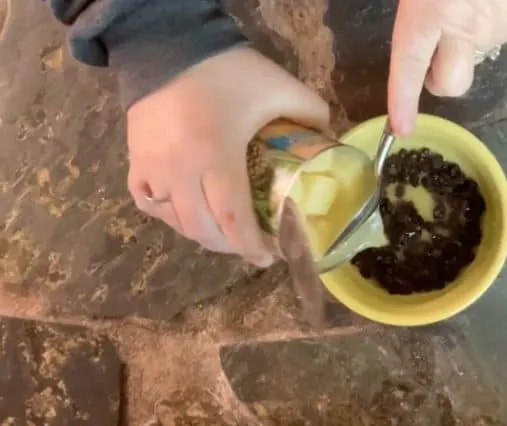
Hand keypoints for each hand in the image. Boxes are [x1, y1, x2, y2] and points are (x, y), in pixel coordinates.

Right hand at [126, 47, 329, 265]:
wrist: (169, 45)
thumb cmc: (226, 71)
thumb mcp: (278, 86)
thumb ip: (312, 115)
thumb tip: (330, 143)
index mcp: (216, 156)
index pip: (232, 220)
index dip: (251, 246)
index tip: (268, 257)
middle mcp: (180, 171)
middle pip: (203, 230)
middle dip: (230, 246)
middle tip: (251, 244)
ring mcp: (152, 169)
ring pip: (175, 222)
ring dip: (203, 234)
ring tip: (225, 232)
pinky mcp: (134, 161)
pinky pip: (147, 203)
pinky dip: (169, 215)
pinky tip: (187, 211)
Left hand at [388, 0, 506, 134]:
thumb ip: (422, 12)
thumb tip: (423, 28)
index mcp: (426, 12)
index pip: (409, 67)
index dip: (403, 100)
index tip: (401, 128)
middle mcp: (464, 27)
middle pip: (452, 84)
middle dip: (441, 81)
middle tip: (434, 54)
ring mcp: (497, 25)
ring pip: (479, 51)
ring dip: (470, 38)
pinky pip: (502, 29)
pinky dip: (495, 17)